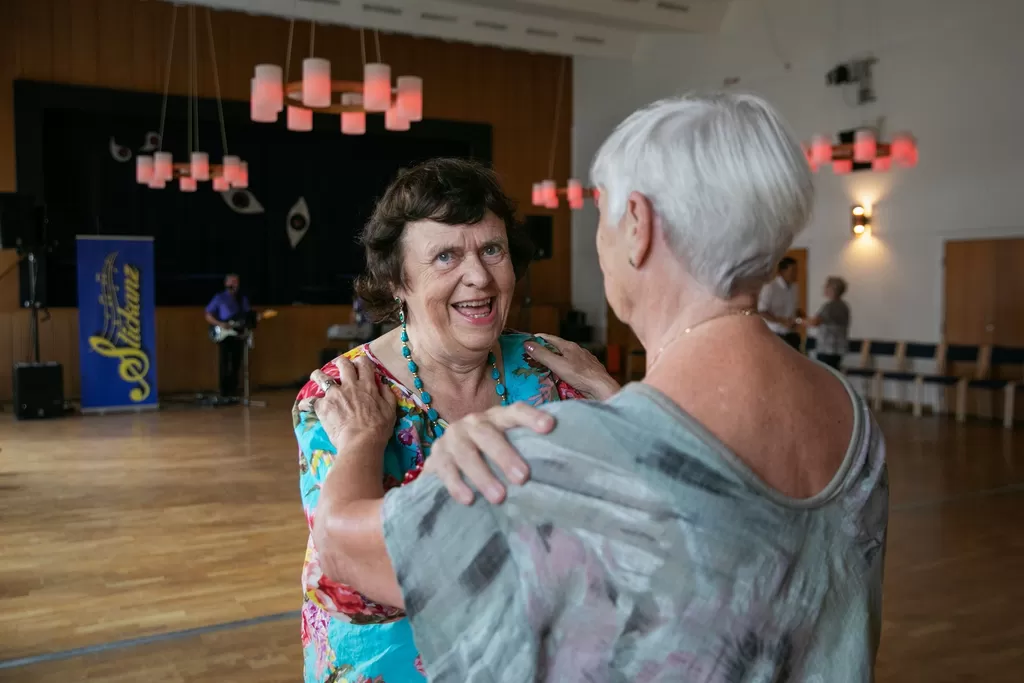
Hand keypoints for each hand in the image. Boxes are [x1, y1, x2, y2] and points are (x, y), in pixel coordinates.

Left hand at [309, 356, 396, 451]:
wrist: (361, 441)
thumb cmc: (378, 428)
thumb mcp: (390, 411)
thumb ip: (387, 395)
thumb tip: (383, 384)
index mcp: (367, 385)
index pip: (364, 364)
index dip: (360, 361)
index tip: (359, 364)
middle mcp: (350, 385)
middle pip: (343, 365)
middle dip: (341, 362)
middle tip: (339, 365)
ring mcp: (334, 394)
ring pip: (322, 377)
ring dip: (318, 375)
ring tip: (316, 376)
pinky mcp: (323, 406)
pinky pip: (310, 401)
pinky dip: (306, 403)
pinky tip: (304, 405)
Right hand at [424, 403, 554, 505]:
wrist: (444, 461)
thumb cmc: (488, 456)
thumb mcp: (506, 446)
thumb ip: (526, 450)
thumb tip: (562, 469)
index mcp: (496, 418)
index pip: (515, 411)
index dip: (531, 417)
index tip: (549, 426)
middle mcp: (473, 424)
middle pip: (488, 434)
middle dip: (505, 455)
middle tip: (523, 478)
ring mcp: (452, 438)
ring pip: (465, 453)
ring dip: (482, 475)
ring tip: (499, 497)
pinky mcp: (435, 457)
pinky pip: (445, 469)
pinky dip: (456, 484)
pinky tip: (469, 499)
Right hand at [525, 334, 619, 399]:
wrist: (601, 387)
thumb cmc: (580, 375)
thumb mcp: (558, 365)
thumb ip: (543, 355)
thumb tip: (527, 344)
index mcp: (569, 346)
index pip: (550, 338)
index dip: (538, 338)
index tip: (528, 341)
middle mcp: (578, 350)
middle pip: (558, 347)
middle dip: (546, 350)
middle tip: (533, 355)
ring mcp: (585, 360)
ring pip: (567, 357)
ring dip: (557, 359)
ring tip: (546, 365)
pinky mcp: (589, 369)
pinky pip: (574, 366)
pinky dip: (566, 367)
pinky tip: (563, 374)